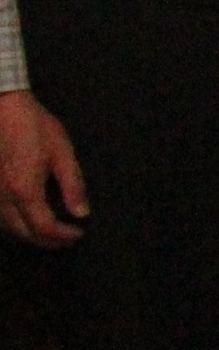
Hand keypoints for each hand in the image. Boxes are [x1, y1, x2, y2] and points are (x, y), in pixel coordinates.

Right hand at [0, 89, 86, 248]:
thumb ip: (73, 185)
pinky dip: (15, 225)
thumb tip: (81, 213)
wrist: (2, 108)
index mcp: (25, 191)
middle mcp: (2, 199)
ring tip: (52, 233)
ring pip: (8, 229)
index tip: (79, 232)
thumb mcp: (62, 153)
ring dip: (30, 235)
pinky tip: (27, 219)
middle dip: (48, 241)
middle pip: (24, 234)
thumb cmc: (34, 127)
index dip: (63, 236)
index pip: (44, 228)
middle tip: (68, 238)